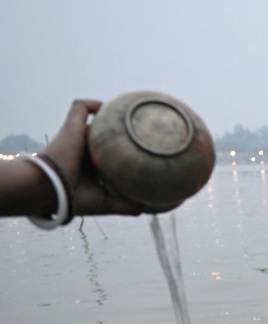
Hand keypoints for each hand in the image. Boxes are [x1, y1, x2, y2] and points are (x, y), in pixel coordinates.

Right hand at [46, 100, 149, 216]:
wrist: (50, 188)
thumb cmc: (74, 198)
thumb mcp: (106, 204)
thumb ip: (127, 205)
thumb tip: (149, 206)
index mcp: (93, 167)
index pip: (111, 157)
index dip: (123, 154)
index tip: (143, 153)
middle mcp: (87, 151)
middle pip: (105, 139)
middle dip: (121, 135)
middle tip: (145, 133)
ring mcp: (79, 138)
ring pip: (96, 122)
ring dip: (110, 117)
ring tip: (133, 115)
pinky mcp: (71, 127)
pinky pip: (80, 108)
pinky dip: (91, 104)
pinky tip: (108, 107)